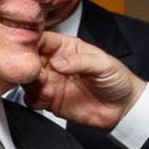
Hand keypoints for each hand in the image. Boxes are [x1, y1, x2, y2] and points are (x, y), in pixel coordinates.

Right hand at [25, 31, 146, 129]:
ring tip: (43, 84)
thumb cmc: (117, 80)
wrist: (123, 109)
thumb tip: (58, 62)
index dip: (30, 41)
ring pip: (27, 79)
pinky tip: (45, 98)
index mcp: (67, 47)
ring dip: (29, 82)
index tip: (25, 47)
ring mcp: (52, 82)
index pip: (42, 39)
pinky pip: (31, 99)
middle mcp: (56, 63)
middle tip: (33, 70)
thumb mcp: (103, 64)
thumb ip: (80, 61)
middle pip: (29, 59)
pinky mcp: (51, 101)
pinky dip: (33, 99)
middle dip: (27, 63)